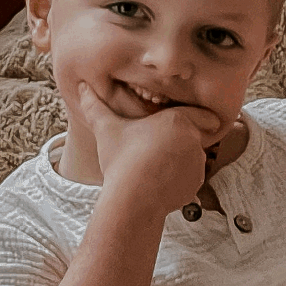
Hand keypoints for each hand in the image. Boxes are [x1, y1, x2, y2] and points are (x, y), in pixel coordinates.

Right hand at [76, 81, 225, 217]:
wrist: (132, 199)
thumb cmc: (120, 159)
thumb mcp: (105, 128)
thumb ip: (95, 106)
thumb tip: (81, 87)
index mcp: (178, 121)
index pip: (204, 115)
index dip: (197, 117)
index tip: (183, 123)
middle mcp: (195, 141)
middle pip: (195, 135)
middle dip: (180, 138)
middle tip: (157, 144)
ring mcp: (198, 164)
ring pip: (193, 156)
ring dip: (180, 157)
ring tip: (155, 163)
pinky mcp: (196, 184)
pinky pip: (191, 175)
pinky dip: (180, 176)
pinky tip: (159, 179)